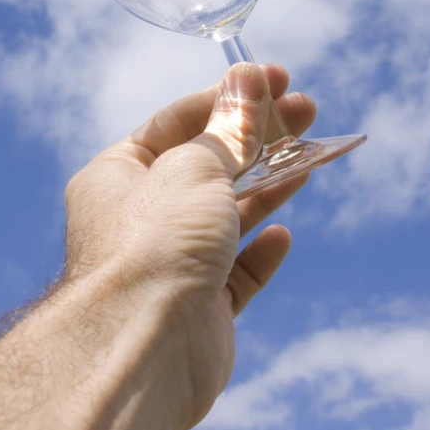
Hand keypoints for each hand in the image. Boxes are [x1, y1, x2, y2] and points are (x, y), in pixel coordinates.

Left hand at [65, 63, 315, 429]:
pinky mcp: (201, 307)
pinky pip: (237, 273)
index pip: (178, 121)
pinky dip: (260, 252)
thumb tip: (248, 79)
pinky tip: (282, 237)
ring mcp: (172, 263)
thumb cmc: (156, 243)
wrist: (143, 350)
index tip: (275, 79)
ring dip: (269, 185)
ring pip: (229, 216)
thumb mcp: (195, 167)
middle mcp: (140, 218)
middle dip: (260, 135)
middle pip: (210, 165)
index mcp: (119, 176)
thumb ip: (228, 128)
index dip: (229, 97)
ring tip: (310, 155)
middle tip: (306, 110)